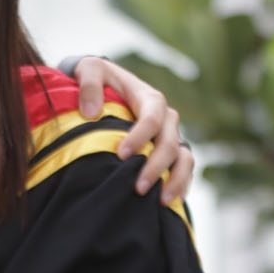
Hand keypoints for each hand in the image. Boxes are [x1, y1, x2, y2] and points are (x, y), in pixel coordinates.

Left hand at [72, 57, 193, 203]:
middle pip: (169, 143)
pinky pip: (185, 169)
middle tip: (138, 188)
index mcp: (150, 98)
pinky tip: (170, 203)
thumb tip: (90, 112)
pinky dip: (181, 185)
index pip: (151, 119)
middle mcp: (166, 118)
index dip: (140, 137)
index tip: (121, 155)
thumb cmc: (99, 79)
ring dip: (176, 181)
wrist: (107, 87)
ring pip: (184, 158)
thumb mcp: (89, 69)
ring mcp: (171, 136)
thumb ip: (89, 84)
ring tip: (161, 202)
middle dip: (156, 167)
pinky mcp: (171, 151)